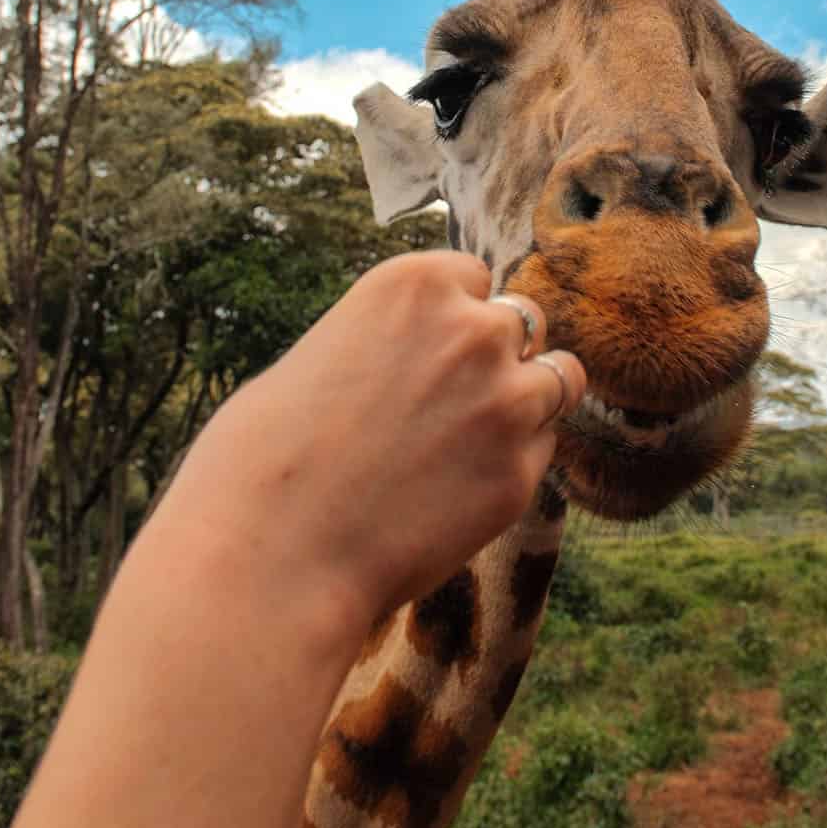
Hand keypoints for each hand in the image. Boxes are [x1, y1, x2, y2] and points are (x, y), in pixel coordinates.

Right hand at [164, 252, 585, 638]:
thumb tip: (413, 354)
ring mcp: (508, 402)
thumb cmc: (267, 456)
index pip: (475, 277)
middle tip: (452, 401)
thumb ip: (388, 340)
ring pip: (559, 378)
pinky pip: (543, 449)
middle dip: (497, 354)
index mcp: (415, 285)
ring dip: (527, 400)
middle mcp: (474, 331)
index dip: (455, 314)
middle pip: (523, 322)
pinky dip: (516, 461)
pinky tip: (459, 488)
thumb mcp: (321, 356)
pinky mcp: (521, 474)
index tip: (430, 350)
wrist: (273, 550)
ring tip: (472, 439)